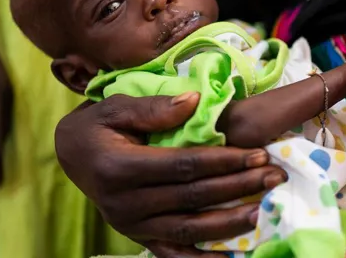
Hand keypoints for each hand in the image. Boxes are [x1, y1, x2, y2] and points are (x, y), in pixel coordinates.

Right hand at [55, 93, 286, 251]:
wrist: (71, 154)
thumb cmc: (99, 125)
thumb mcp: (116, 107)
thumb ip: (155, 107)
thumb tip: (195, 102)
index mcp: (120, 168)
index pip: (183, 166)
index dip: (224, 161)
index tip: (259, 154)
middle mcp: (125, 204)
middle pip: (193, 198)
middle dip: (238, 187)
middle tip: (274, 176)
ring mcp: (131, 225)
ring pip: (189, 229)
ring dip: (230, 222)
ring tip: (264, 210)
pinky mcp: (137, 237)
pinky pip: (173, 254)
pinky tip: (233, 257)